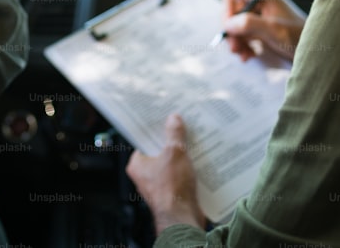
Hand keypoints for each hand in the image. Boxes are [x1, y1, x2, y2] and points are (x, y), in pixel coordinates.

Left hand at [125, 114, 205, 234]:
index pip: (145, 141)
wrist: (182, 219)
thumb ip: (174, 134)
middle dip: (173, 141)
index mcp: (138, 165)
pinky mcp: (174, 193)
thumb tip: (173, 119)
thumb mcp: (175, 153)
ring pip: (172, 164)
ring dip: (184, 155)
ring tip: (195, 141)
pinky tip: (201, 160)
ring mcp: (160, 186)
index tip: (166, 119)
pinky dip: (190, 169)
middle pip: (160, 152)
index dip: (157, 130)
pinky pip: (181, 176)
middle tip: (184, 127)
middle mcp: (146, 176)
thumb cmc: (172, 188)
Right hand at [217, 0, 305, 64]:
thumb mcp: (275, 30)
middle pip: (228, 8)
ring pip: (231, 23)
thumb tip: (228, 24)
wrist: (312, 50)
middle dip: (230, 29)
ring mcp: (254, 12)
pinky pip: (238, 33)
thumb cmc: (299, 35)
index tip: (230, 26)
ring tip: (243, 54)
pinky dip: (241, 45)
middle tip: (235, 48)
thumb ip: (250, 24)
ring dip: (235, 40)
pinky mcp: (254, 26)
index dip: (226, 6)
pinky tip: (249, 55)